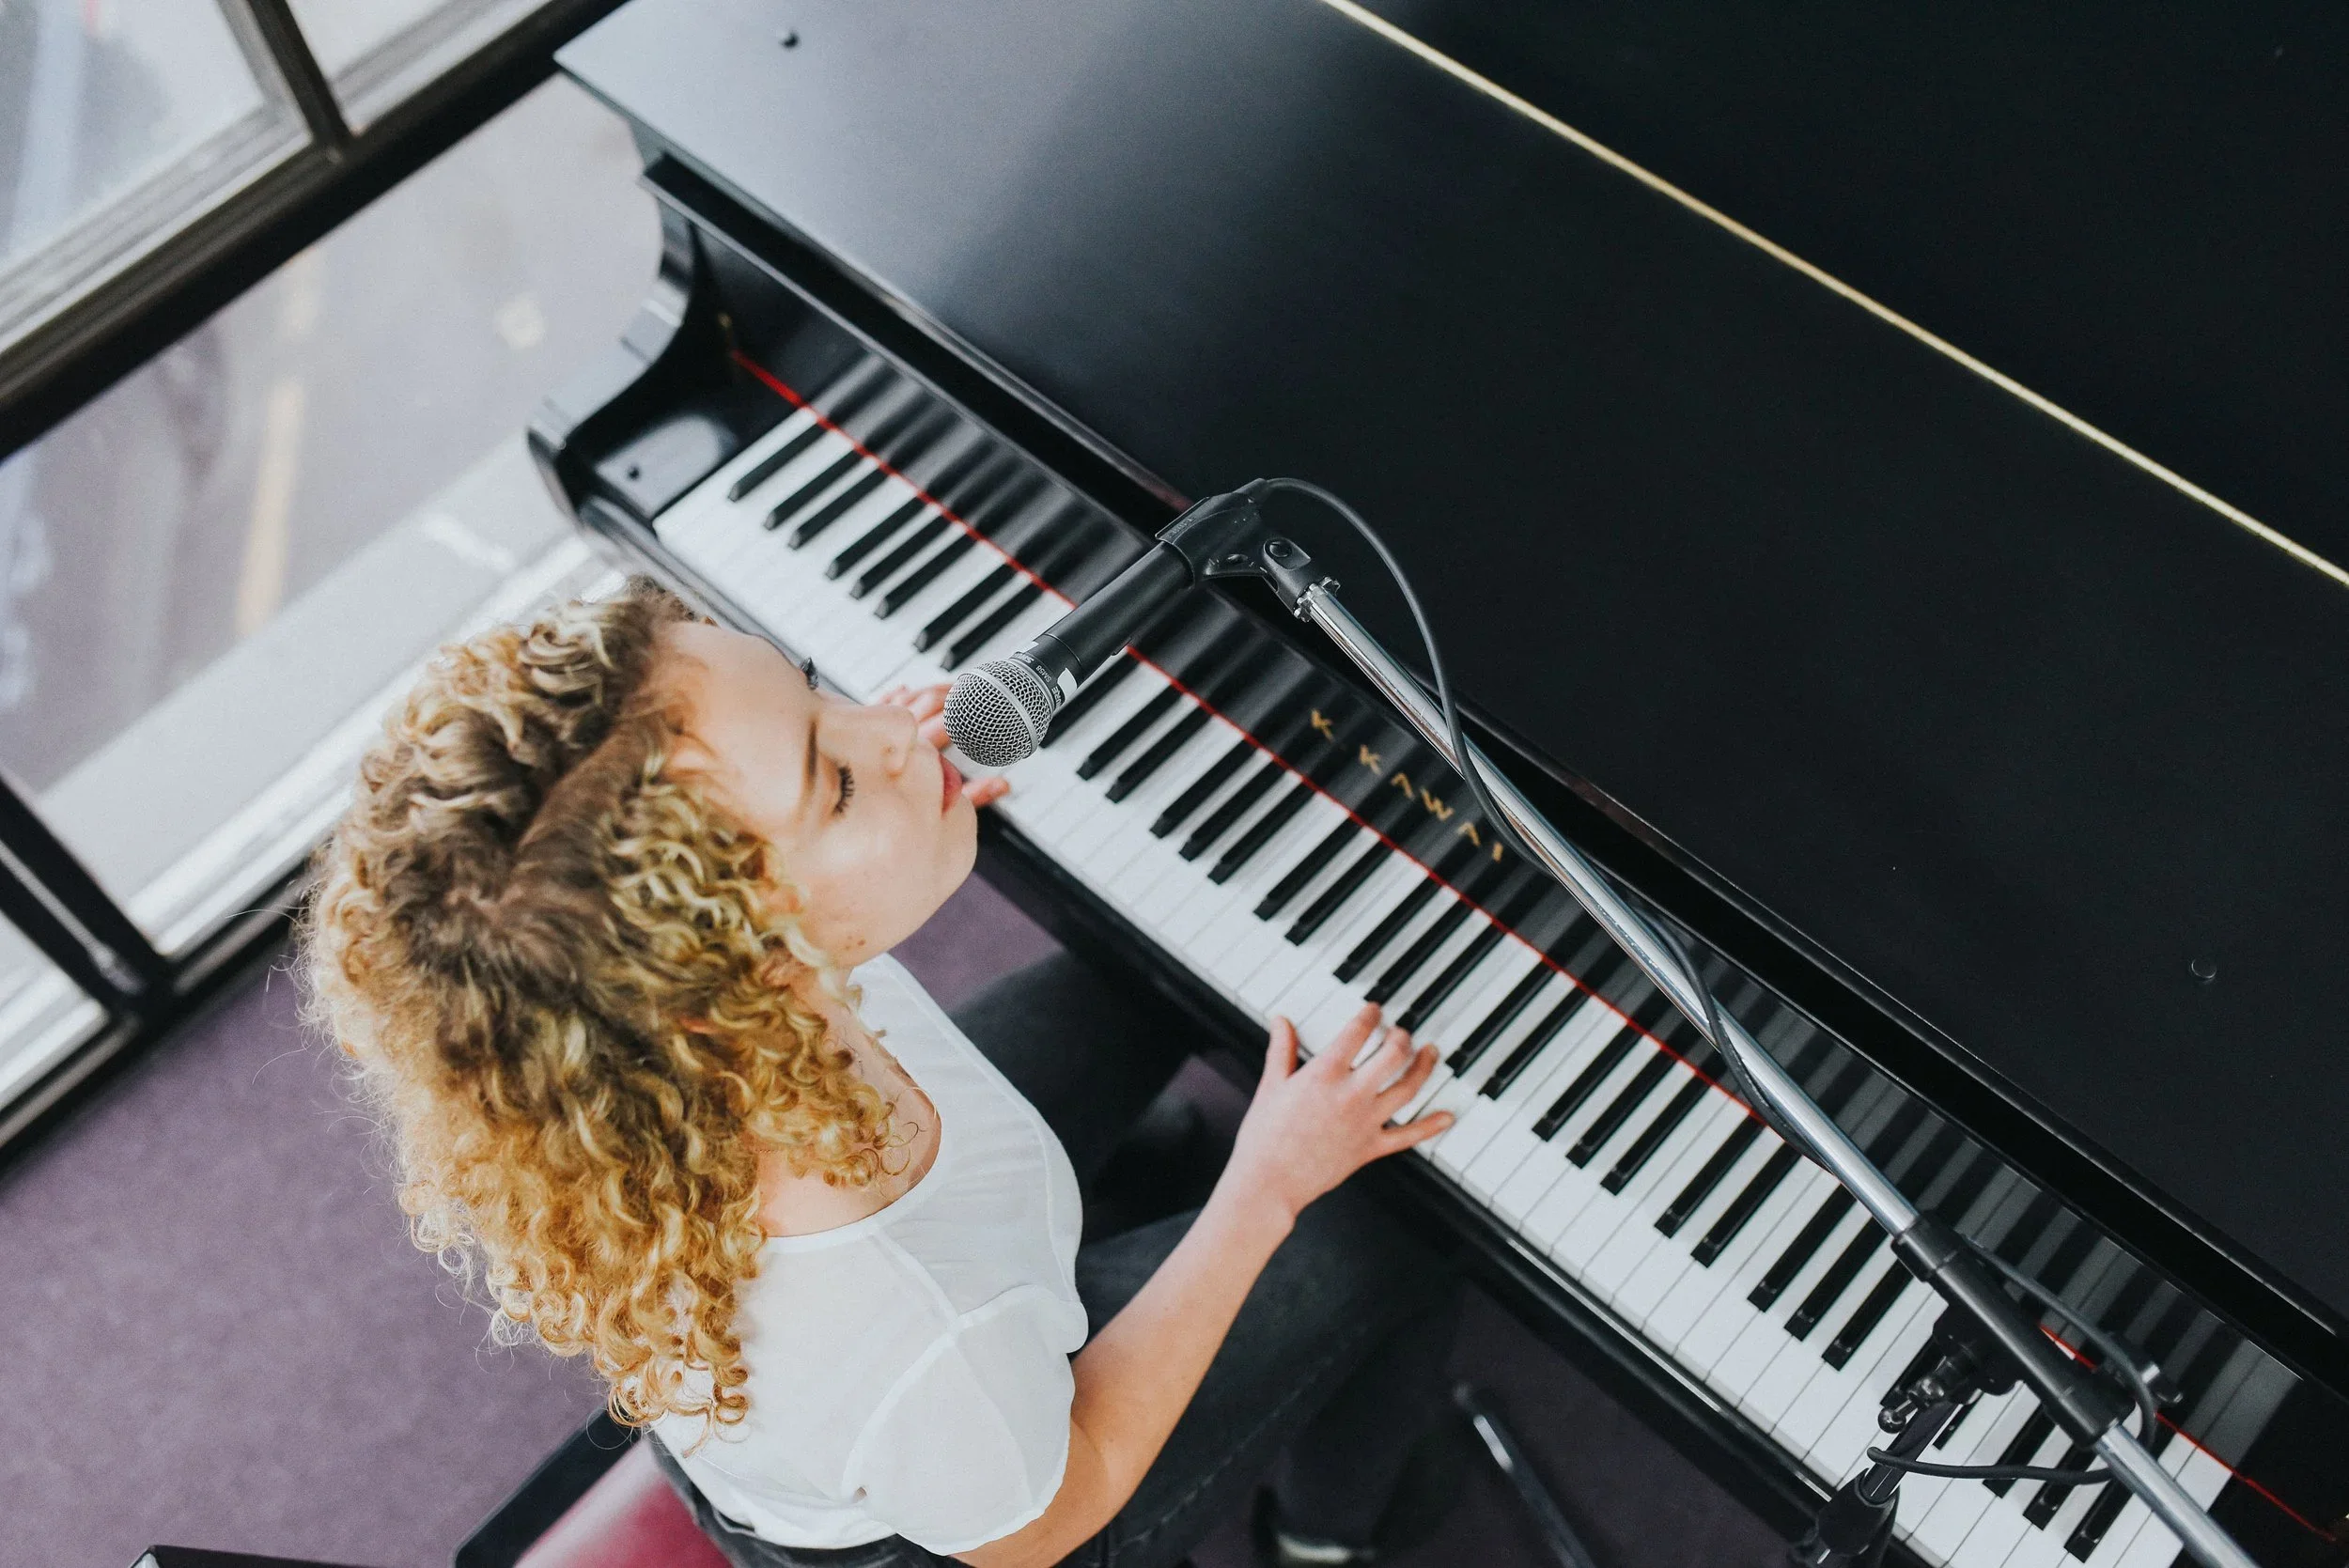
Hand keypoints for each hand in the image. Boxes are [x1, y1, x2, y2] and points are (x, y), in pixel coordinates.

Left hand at [877, 683, 1010, 806]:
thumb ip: (975, 794)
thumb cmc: (895, 809)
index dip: (967, 710)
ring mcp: (880, 727)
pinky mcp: (867, 728)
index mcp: (921, 752)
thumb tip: (1002, 785)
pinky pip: (882, 703)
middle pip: (929, 701)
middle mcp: (899, 735)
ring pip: (910, 697)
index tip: (982, 706)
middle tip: (971, 691)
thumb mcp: (944, 805)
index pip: (947, 722)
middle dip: (953, 693)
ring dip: (931, 690)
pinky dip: (896, 695)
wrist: (855, 809)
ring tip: (950, 688)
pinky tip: (905, 688)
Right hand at [1220, 1004, 1451, 1226]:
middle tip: (1401, 1032)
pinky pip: (1408, 1136)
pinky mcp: (1370, 1148)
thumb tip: (1281, 1021)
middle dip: (1401, 1038)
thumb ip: (1281, 1050)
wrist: (1269, 1182)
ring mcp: (1365, 1122)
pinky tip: (1446, 1117)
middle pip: (1393, 1055)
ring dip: (1424, 1067)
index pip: (1357, 1032)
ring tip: (1430, 1053)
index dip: (1370, 1015)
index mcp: (1324, 1074)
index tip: (1374, 1010)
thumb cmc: (1265, 1137)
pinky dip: (1430, 1126)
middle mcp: (1351, 1094)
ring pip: (1408, 1088)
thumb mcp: (1271, 1086)